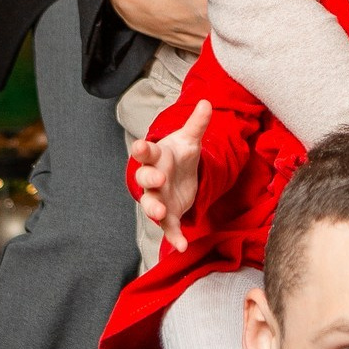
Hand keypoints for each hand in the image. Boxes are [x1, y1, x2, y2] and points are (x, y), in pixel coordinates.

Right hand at [131, 99, 211, 251]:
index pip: (145, 152)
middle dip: (149, 180)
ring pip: (150, 204)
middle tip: (157, 179)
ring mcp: (158, 198)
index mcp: (156, 157)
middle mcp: (152, 179)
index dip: (142, 149)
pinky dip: (174, 236)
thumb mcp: (189, 139)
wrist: (179, 174)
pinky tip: (181, 245)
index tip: (141, 146)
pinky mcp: (168, 214)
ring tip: (159, 213)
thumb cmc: (179, 154)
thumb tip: (207, 103)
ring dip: (154, 209)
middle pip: (144, 180)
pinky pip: (168, 227)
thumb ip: (197, 124)